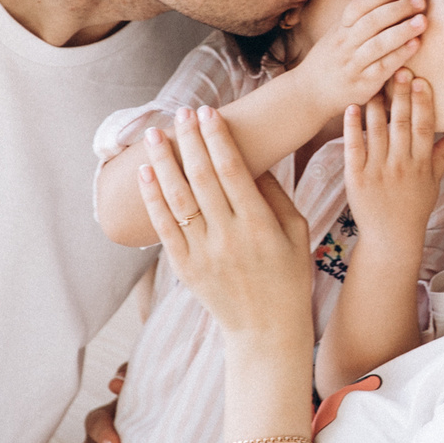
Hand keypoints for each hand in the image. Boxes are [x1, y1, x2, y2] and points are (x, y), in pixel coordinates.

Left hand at [139, 109, 315, 343]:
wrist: (266, 330)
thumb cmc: (288, 276)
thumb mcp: (297, 231)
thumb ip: (275, 193)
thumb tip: (253, 158)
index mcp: (259, 225)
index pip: (232, 171)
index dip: (217, 138)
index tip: (208, 112)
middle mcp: (229, 237)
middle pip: (202, 177)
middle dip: (189, 140)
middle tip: (181, 112)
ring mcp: (204, 254)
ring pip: (178, 199)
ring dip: (164, 163)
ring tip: (154, 135)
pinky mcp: (186, 268)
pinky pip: (164, 228)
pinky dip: (152, 199)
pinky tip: (146, 174)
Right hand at [291, 0, 427, 117]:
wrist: (310, 95)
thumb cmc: (330, 60)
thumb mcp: (339, 33)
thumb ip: (360, 13)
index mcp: (339, 30)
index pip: (358, 6)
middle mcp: (344, 45)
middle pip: (371, 22)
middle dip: (397, 9)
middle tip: (420, 1)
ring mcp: (353, 65)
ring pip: (378, 44)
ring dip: (402, 30)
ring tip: (422, 21)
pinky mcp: (362, 84)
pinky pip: (383, 67)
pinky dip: (400, 54)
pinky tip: (415, 45)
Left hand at [344, 71, 443, 246]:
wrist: (390, 237)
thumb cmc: (413, 208)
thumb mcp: (433, 183)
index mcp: (421, 164)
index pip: (423, 128)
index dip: (423, 103)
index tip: (421, 80)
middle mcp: (401, 166)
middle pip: (401, 124)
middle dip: (402, 96)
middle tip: (401, 70)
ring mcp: (378, 171)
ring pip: (377, 132)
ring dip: (377, 105)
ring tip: (376, 81)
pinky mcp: (356, 178)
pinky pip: (354, 148)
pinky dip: (352, 127)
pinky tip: (351, 108)